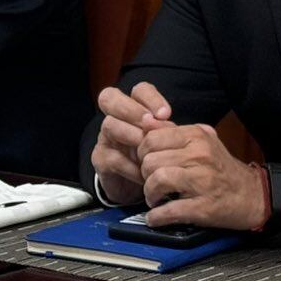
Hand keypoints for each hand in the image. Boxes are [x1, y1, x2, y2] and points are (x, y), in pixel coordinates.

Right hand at [92, 82, 170, 206]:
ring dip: (132, 136)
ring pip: (110, 125)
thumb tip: (181, 125)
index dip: (151, 98)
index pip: (139, 91)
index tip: (166, 114)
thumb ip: (169, 131)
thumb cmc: (154, 158)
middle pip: (110, 98)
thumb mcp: (166, 143)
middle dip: (132, 109)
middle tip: (150, 123)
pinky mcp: (100, 159)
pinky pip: (113, 158)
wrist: (138, 190)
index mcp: (135, 109)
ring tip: (149, 151)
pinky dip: (131, 167)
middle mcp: (115, 118)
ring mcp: (105, 138)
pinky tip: (145, 175)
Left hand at [140, 121, 268, 230]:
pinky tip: (156, 217)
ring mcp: (203, 181)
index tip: (146, 162)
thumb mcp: (201, 141)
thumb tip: (145, 120)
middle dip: (144, 176)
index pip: (152, 138)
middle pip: (151, 161)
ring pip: (157, 181)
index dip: (142, 152)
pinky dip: (157, 216)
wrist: (252, 195)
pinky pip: (170, 210)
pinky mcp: (203, 207)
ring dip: (149, 194)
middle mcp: (200, 155)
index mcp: (197, 136)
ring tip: (155, 198)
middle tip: (151, 182)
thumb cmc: (222, 168)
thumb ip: (172, 131)